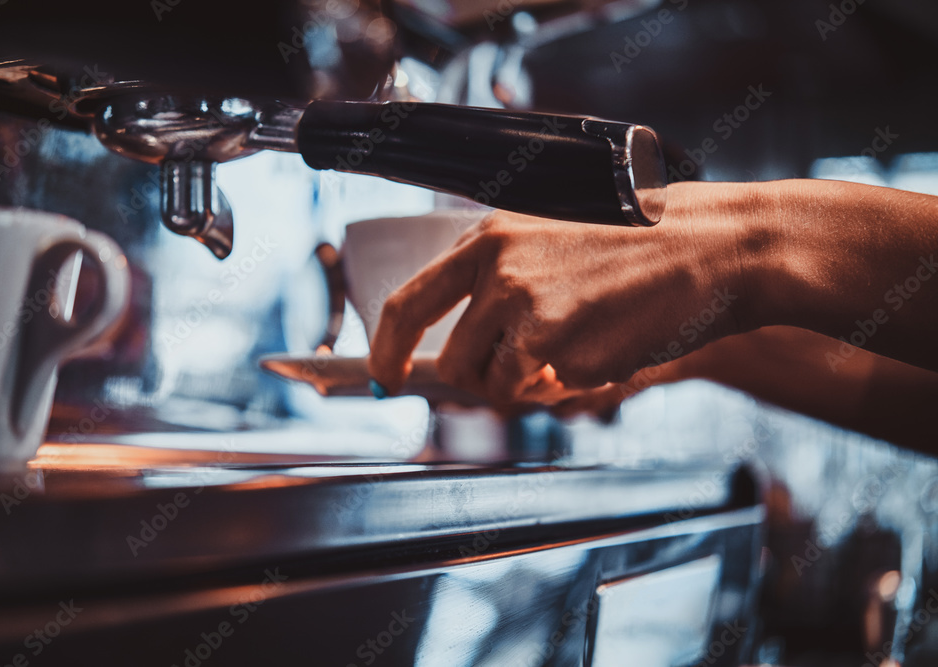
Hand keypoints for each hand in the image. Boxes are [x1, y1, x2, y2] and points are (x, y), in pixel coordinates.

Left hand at [367, 182, 756, 404]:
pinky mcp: (560, 346)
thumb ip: (504, 274)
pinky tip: (602, 348)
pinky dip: (565, 388)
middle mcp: (498, 269)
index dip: (389, 348)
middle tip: (516, 375)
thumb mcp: (557, 230)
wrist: (720, 247)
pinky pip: (542, 393)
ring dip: (523, 386)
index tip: (387, 375)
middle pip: (451, 360)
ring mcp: (527, 309)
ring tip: (572, 352)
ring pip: (493, 384)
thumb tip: (461, 336)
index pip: (408, 303)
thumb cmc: (648, 239)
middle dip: (477, 381)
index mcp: (491, 235)